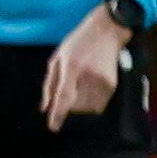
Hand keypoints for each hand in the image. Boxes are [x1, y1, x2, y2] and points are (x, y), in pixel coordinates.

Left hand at [42, 9, 137, 125]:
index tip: (53, 127)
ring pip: (87, 108)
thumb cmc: (78, 42)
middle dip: (67, 106)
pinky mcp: (111, 85)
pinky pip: (98, 105)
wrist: (107, 30)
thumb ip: (49, 84)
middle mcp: (88, 75)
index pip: (64, 97)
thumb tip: (45, 108)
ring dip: (79, 106)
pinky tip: (88, 90)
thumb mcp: (57, 58)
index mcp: (72, 66)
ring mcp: (102, 81)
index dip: (58, 115)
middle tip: (67, 93)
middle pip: (75, 106)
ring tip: (78, 90)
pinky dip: (90, 104)